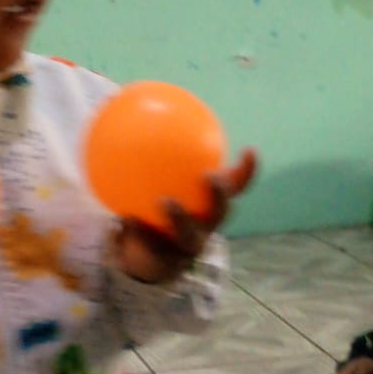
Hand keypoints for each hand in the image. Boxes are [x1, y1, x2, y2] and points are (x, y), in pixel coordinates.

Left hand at [113, 148, 257, 284]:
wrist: (141, 254)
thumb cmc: (153, 208)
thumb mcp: (156, 182)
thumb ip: (151, 154)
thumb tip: (134, 110)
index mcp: (209, 205)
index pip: (234, 187)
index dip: (246, 171)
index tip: (249, 150)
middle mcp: (204, 226)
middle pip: (219, 212)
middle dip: (219, 194)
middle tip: (209, 175)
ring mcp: (185, 247)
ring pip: (189, 234)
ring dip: (180, 217)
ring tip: (165, 201)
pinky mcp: (165, 262)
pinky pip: (151, 246)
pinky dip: (137, 231)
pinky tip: (123, 218)